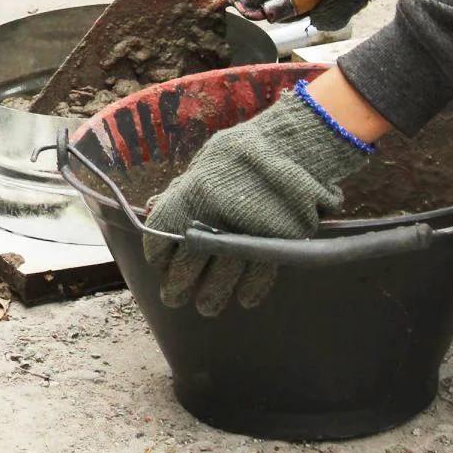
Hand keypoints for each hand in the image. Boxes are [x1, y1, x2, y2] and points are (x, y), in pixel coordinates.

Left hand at [143, 86, 371, 314]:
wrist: (294, 145)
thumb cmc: (244, 151)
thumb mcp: (205, 162)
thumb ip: (182, 190)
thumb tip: (158, 209)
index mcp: (191, 194)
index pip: (162, 235)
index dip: (158, 255)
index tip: (160, 265)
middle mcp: (215, 217)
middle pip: (188, 263)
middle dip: (178, 285)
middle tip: (173, 299)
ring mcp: (247, 233)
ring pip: (222, 276)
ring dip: (212, 295)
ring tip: (206, 306)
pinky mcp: (278, 242)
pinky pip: (260, 274)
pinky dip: (251, 290)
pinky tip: (243, 299)